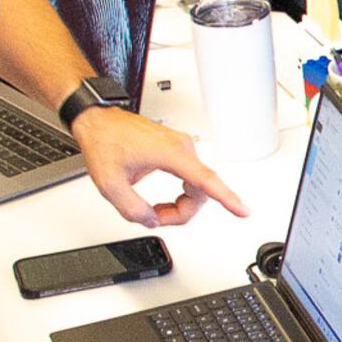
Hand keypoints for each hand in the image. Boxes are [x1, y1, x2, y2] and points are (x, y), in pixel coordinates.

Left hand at [75, 104, 248, 228]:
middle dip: (180, 213)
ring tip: (154, 211)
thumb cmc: (105, 141)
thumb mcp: (110, 185)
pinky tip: (164, 201)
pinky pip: (190, 180)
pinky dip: (179, 196)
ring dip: (179, 206)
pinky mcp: (177, 151)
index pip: (205, 180)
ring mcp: (182, 148)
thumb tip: (151, 219)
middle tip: (154, 219)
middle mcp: (182, 148)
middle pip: (200, 193)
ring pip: (196, 189)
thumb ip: (133, 209)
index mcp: (171, 153)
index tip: (243, 210)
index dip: (227, 198)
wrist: (97, 121)